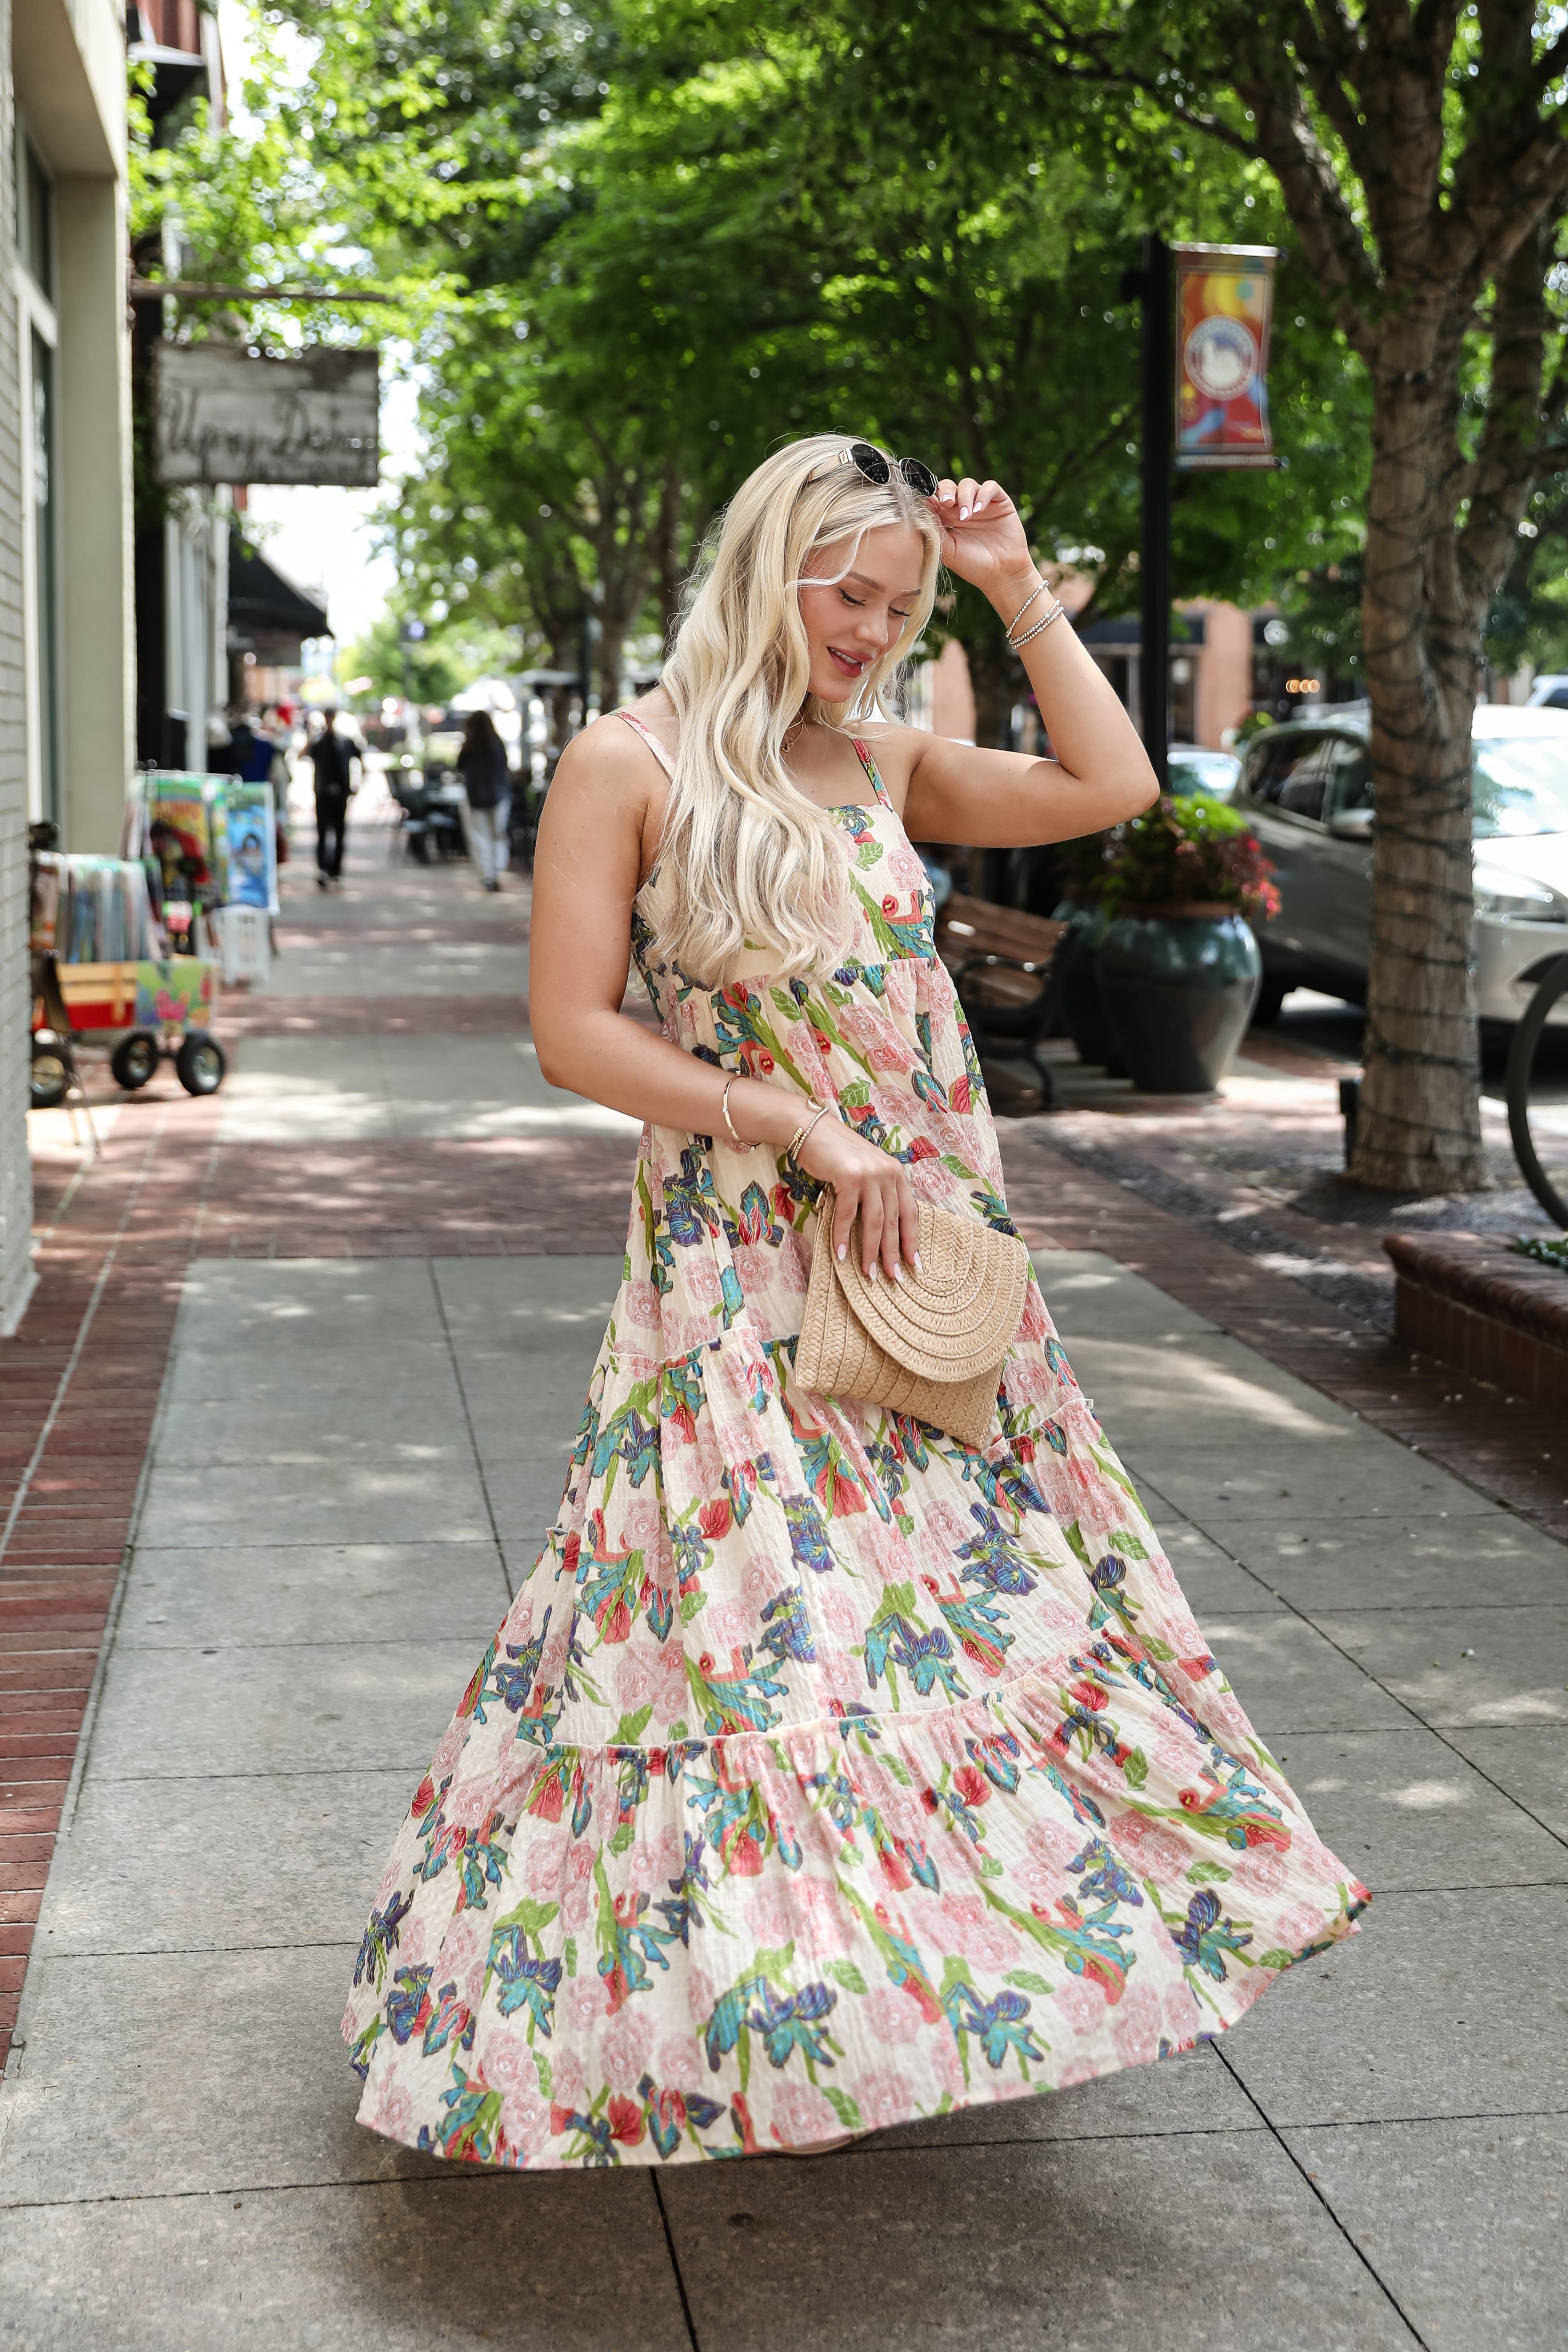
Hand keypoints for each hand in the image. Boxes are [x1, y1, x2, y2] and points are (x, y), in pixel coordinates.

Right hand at [795, 1115, 919, 1281]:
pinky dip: (843, 1236)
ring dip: (870, 1251)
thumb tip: (879, 1230)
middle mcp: (888, 1173)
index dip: (912, 1240)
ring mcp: (870, 1174)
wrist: (811, 1129)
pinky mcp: (849, 1177)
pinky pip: (847, 1215)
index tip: (914, 1264)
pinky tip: (840, 1254)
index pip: (910, 1212)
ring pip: (874, 1222)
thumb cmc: (837, 1153)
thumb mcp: (865, 1170)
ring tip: (868, 1273)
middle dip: (893, 1252)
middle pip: (894, 1221)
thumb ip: (876, 1192)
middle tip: (893, 1277)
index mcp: (896, 1173)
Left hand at [932, 476, 1034, 602]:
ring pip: (967, 484)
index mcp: (945, 518)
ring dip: (964, 497)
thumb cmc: (972, 565)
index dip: (929, 494)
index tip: (926, 499)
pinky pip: (990, 487)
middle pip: (948, 486)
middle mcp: (961, 508)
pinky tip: (979, 510)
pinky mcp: (999, 502)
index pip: (933, 497)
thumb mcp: (948, 550)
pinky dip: (983, 495)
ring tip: (967, 517)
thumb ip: (935, 530)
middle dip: (946, 491)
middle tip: (946, 503)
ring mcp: (980, 503)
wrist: (1001, 574)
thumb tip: (919, 511)